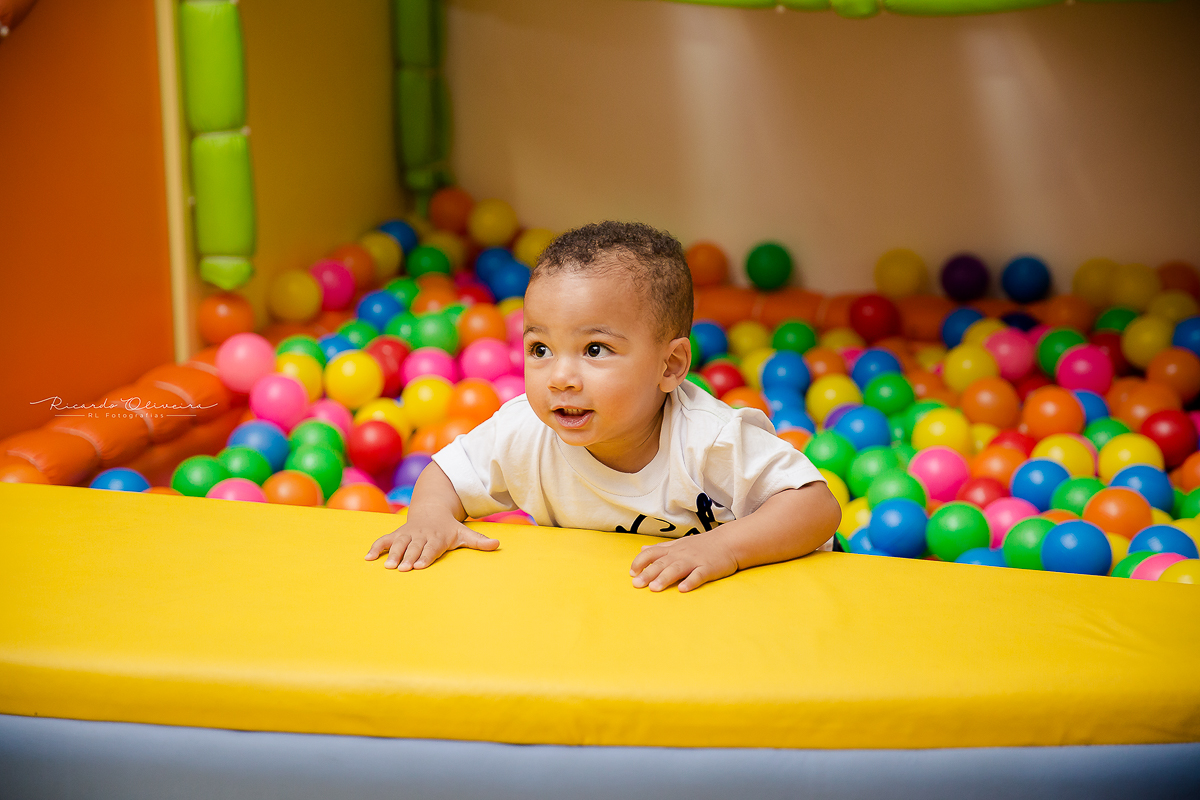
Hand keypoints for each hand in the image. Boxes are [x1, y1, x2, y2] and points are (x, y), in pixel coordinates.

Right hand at [365, 514, 498, 570]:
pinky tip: (367, 559)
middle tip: (401, 569)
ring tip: (387, 566)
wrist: (432, 510)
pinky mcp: (397, 534)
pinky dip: (376, 548)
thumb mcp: (464, 534)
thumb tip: (497, 545)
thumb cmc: (449, 528)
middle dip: (408, 557)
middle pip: (414, 547)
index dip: (425, 556)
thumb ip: (479, 541)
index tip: (419, 565)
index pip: (431, 548)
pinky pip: (384, 540)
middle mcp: (421, 536)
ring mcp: (408, 534)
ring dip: (392, 554)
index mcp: (437, 537)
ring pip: (399, 544)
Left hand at [629, 533, 738, 592]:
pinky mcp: (708, 568)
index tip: (631, 572)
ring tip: (654, 588)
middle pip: (662, 563)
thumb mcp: (680, 543)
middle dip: (648, 573)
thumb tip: (642, 550)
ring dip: (665, 578)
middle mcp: (681, 554)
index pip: (653, 553)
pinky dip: (691, 582)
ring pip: (677, 569)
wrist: (729, 542)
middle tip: (636, 584)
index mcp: (674, 549)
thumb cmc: (703, 545)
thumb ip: (661, 548)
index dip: (641, 562)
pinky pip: (699, 575)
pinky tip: (683, 589)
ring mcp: (695, 561)